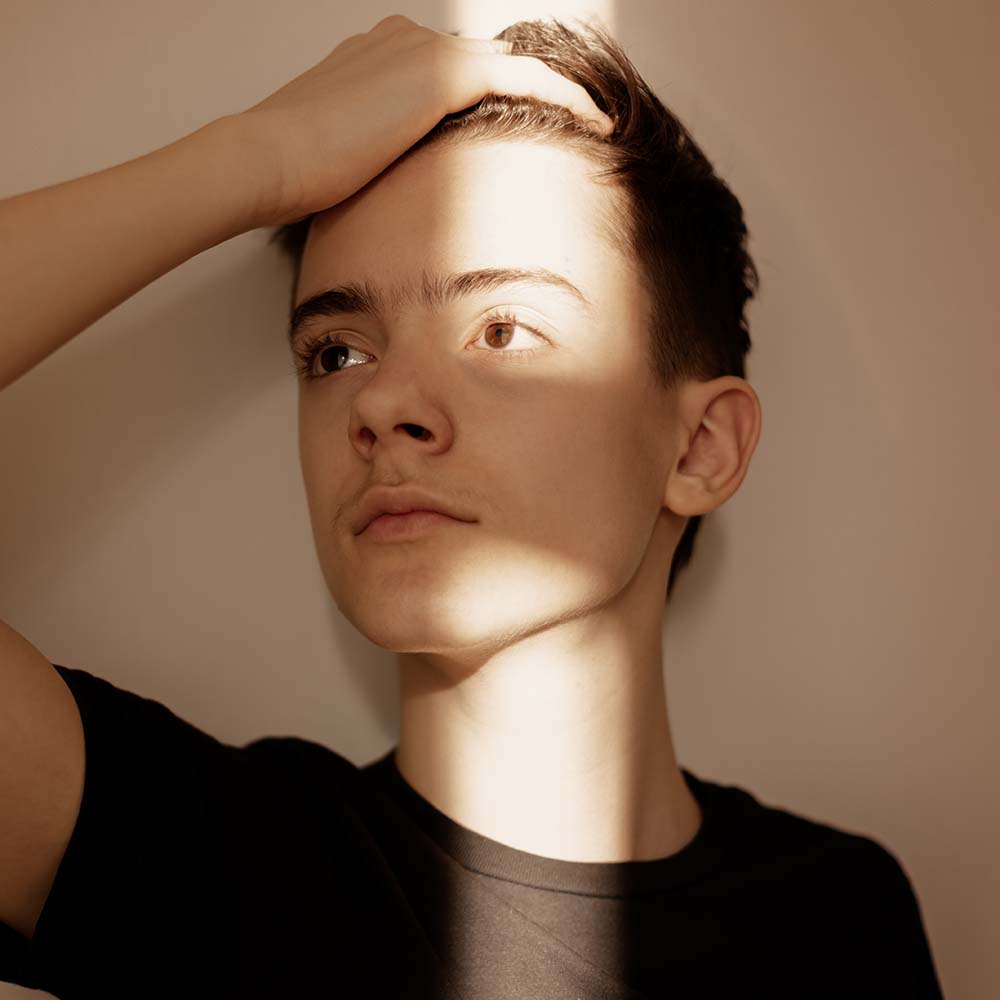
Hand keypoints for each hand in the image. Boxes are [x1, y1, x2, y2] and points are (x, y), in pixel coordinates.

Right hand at [234, 14, 613, 227]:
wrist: (269, 158)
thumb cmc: (295, 174)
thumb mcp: (341, 159)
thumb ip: (372, 158)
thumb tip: (385, 199)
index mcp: (376, 56)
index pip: (448, 70)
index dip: (486, 98)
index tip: (515, 131)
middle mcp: (403, 40)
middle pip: (485, 59)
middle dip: (527, 90)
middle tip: (568, 123)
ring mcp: (421, 49)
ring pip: (510, 65)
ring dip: (553, 93)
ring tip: (591, 124)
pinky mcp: (442, 72)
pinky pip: (524, 78)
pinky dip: (562, 96)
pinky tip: (592, 122)